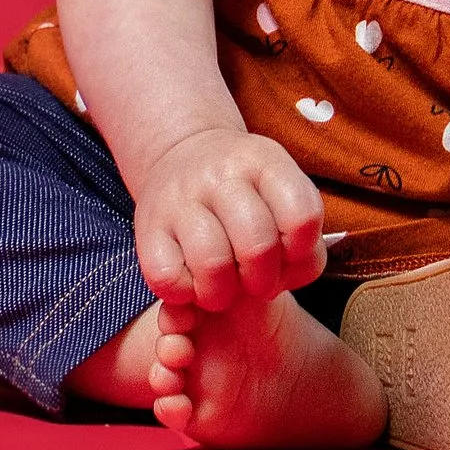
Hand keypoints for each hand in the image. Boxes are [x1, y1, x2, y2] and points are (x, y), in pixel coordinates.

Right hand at [132, 124, 328, 313]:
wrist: (181, 154)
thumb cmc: (245, 192)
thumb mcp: (280, 189)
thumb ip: (300, 234)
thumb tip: (287, 275)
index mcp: (264, 160)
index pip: (302, 217)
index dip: (300, 252)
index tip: (286, 255)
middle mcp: (221, 173)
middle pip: (258, 246)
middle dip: (262, 281)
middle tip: (254, 282)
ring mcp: (180, 197)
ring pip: (212, 265)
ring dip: (223, 295)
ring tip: (223, 289)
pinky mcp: (147, 227)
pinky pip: (168, 279)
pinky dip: (184, 294)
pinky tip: (192, 282)